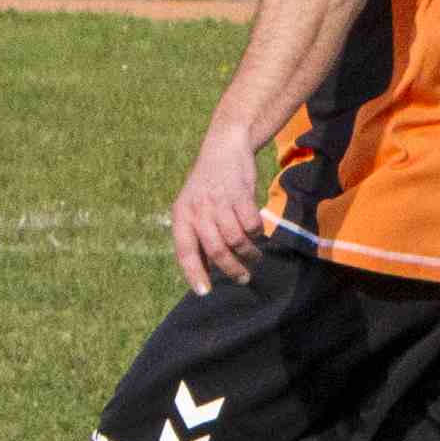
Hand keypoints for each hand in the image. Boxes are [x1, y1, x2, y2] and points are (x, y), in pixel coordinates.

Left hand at [169, 129, 268, 294]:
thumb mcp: (194, 208)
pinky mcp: (240, 194)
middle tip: (243, 278)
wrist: (224, 148)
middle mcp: (197, 210)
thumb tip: (204, 271)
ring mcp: (219, 202)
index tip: (204, 292)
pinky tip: (258, 233)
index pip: (185, 251)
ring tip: (254, 257)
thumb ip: (197, 236)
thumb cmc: (208, 186)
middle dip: (231, 269)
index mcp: (181, 216)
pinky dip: (257, 233)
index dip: (194, 274)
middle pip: (216, 250)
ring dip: (249, 254)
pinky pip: (252, 225)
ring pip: (236, 240)